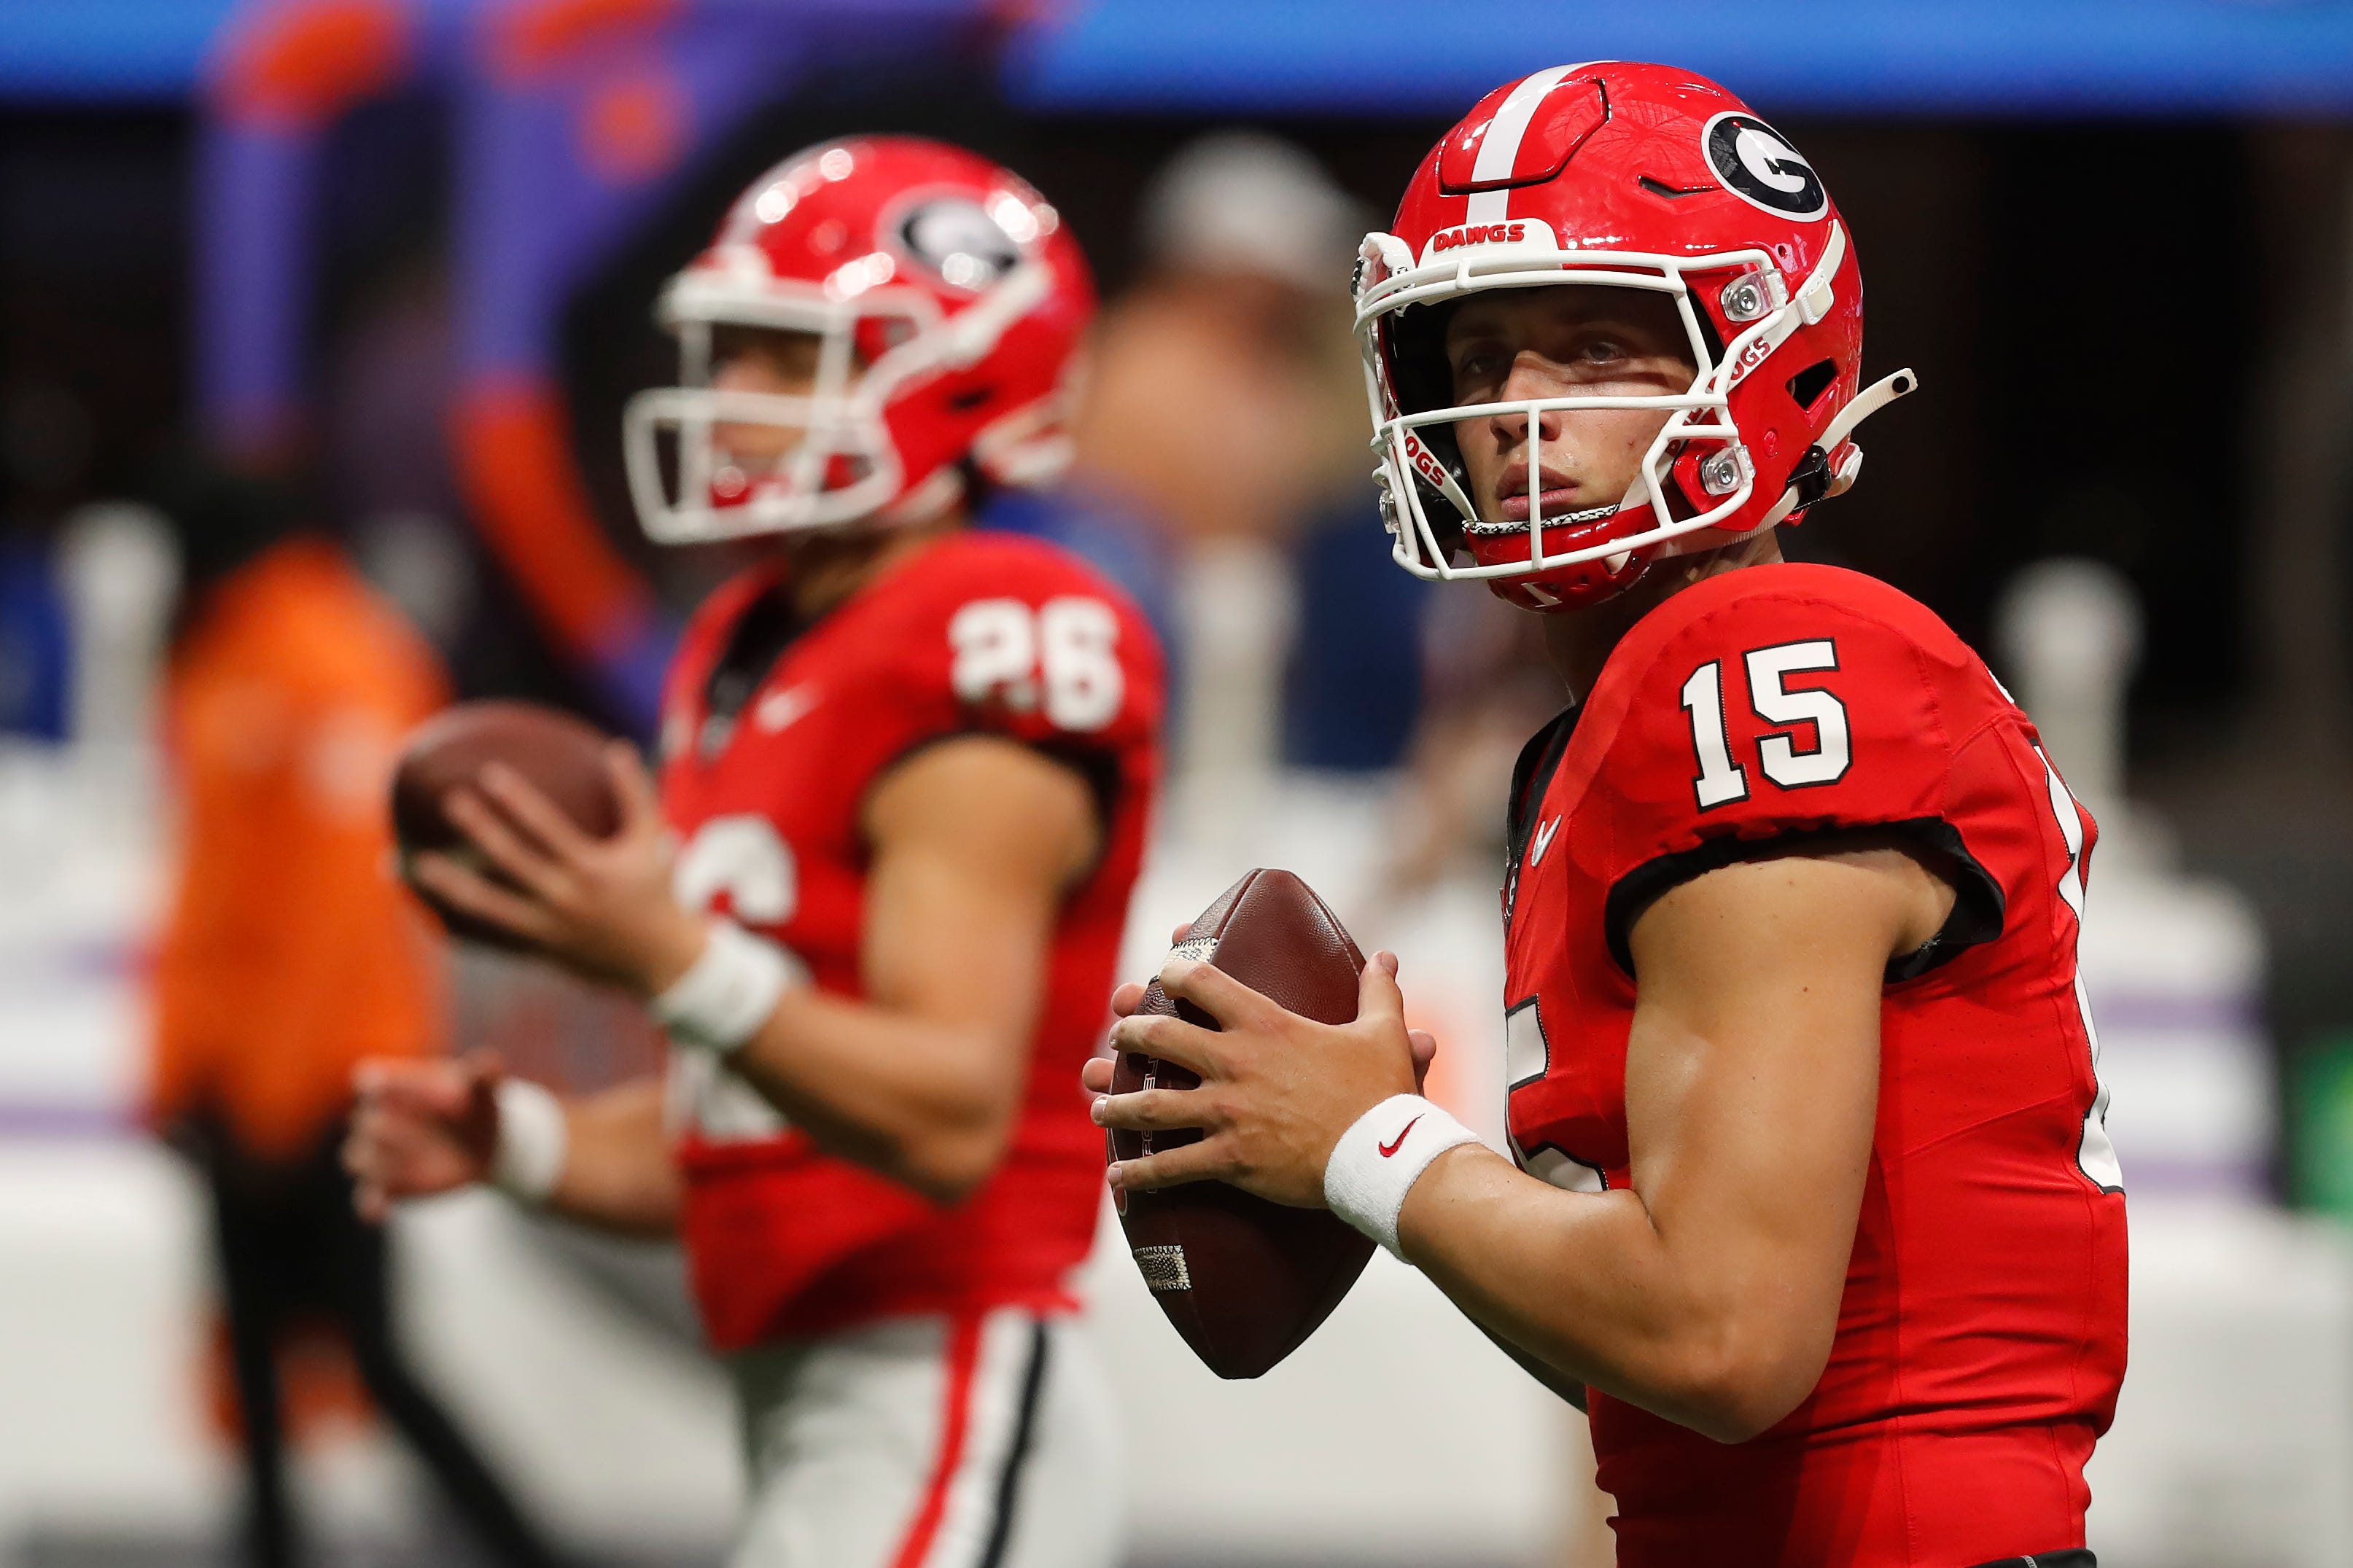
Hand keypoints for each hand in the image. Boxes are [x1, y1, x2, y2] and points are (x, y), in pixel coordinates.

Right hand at [345, 1053, 503, 1221]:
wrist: (486, 1142)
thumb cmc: (476, 1104)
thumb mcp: (483, 1086)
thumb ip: (482, 1073)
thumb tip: (489, 1062)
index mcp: (392, 1086)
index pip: (369, 1080)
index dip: (389, 1086)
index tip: (404, 1093)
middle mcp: (375, 1118)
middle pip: (366, 1122)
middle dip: (395, 1126)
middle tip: (431, 1132)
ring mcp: (378, 1154)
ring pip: (358, 1158)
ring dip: (378, 1162)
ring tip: (409, 1163)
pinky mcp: (386, 1186)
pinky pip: (367, 1196)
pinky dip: (370, 1204)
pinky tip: (378, 1211)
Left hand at [407, 744, 708, 996]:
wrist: (660, 962)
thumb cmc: (656, 892)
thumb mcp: (653, 841)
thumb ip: (635, 794)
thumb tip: (616, 747)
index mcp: (591, 869)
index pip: (547, 829)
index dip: (517, 802)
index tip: (488, 775)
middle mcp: (564, 899)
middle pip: (511, 861)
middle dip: (479, 830)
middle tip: (449, 801)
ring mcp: (546, 928)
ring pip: (488, 906)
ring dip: (449, 885)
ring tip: (413, 864)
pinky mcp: (538, 950)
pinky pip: (490, 934)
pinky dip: (459, 920)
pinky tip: (429, 903)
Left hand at [1083, 948, 1435, 1207]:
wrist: (1383, 1155)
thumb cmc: (1382, 1093)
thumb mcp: (1383, 1032)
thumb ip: (1378, 991)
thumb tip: (1388, 957)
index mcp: (1264, 1024)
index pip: (1202, 980)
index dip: (1174, 972)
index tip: (1161, 974)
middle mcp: (1235, 1062)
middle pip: (1160, 1036)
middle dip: (1130, 1033)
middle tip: (1117, 1036)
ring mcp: (1227, 1112)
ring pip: (1151, 1104)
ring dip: (1117, 1104)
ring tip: (1098, 1104)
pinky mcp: (1229, 1158)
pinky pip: (1170, 1166)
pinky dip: (1139, 1170)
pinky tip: (1117, 1172)